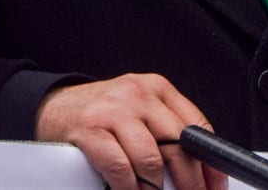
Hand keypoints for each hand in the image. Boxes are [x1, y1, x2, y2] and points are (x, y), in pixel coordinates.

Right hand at [35, 73, 226, 189]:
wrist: (52, 106)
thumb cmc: (102, 115)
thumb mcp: (139, 111)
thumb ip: (168, 130)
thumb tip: (202, 171)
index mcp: (155, 88)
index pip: (196, 126)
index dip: (210, 163)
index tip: (215, 186)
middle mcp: (136, 94)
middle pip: (178, 145)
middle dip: (190, 182)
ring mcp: (112, 110)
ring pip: (151, 161)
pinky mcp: (89, 130)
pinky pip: (120, 168)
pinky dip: (130, 189)